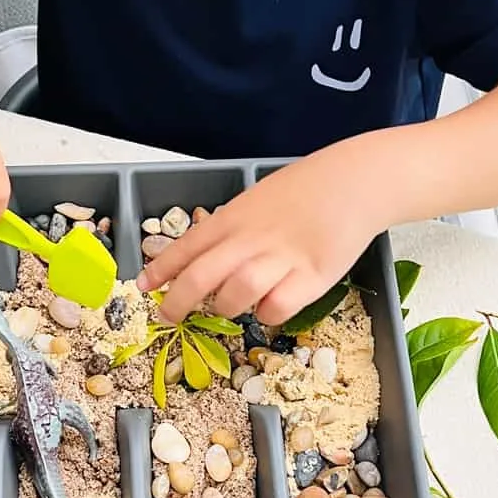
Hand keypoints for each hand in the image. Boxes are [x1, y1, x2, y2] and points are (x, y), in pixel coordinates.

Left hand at [137, 138, 380, 324]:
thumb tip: (204, 255)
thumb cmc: (306, 189)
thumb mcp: (257, 199)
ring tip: (230, 306)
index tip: (143, 286)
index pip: (187, 246)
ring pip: (235, 295)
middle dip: (177, 303)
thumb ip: (231, 227)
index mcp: (235, 217)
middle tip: (170, 316)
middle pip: (201, 277)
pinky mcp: (312, 277)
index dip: (161, 270)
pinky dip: (267, 313)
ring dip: (225, 308)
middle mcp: (252, 239)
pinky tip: (270, 305)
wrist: (354, 181)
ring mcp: (282, 259)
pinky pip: (276, 308)